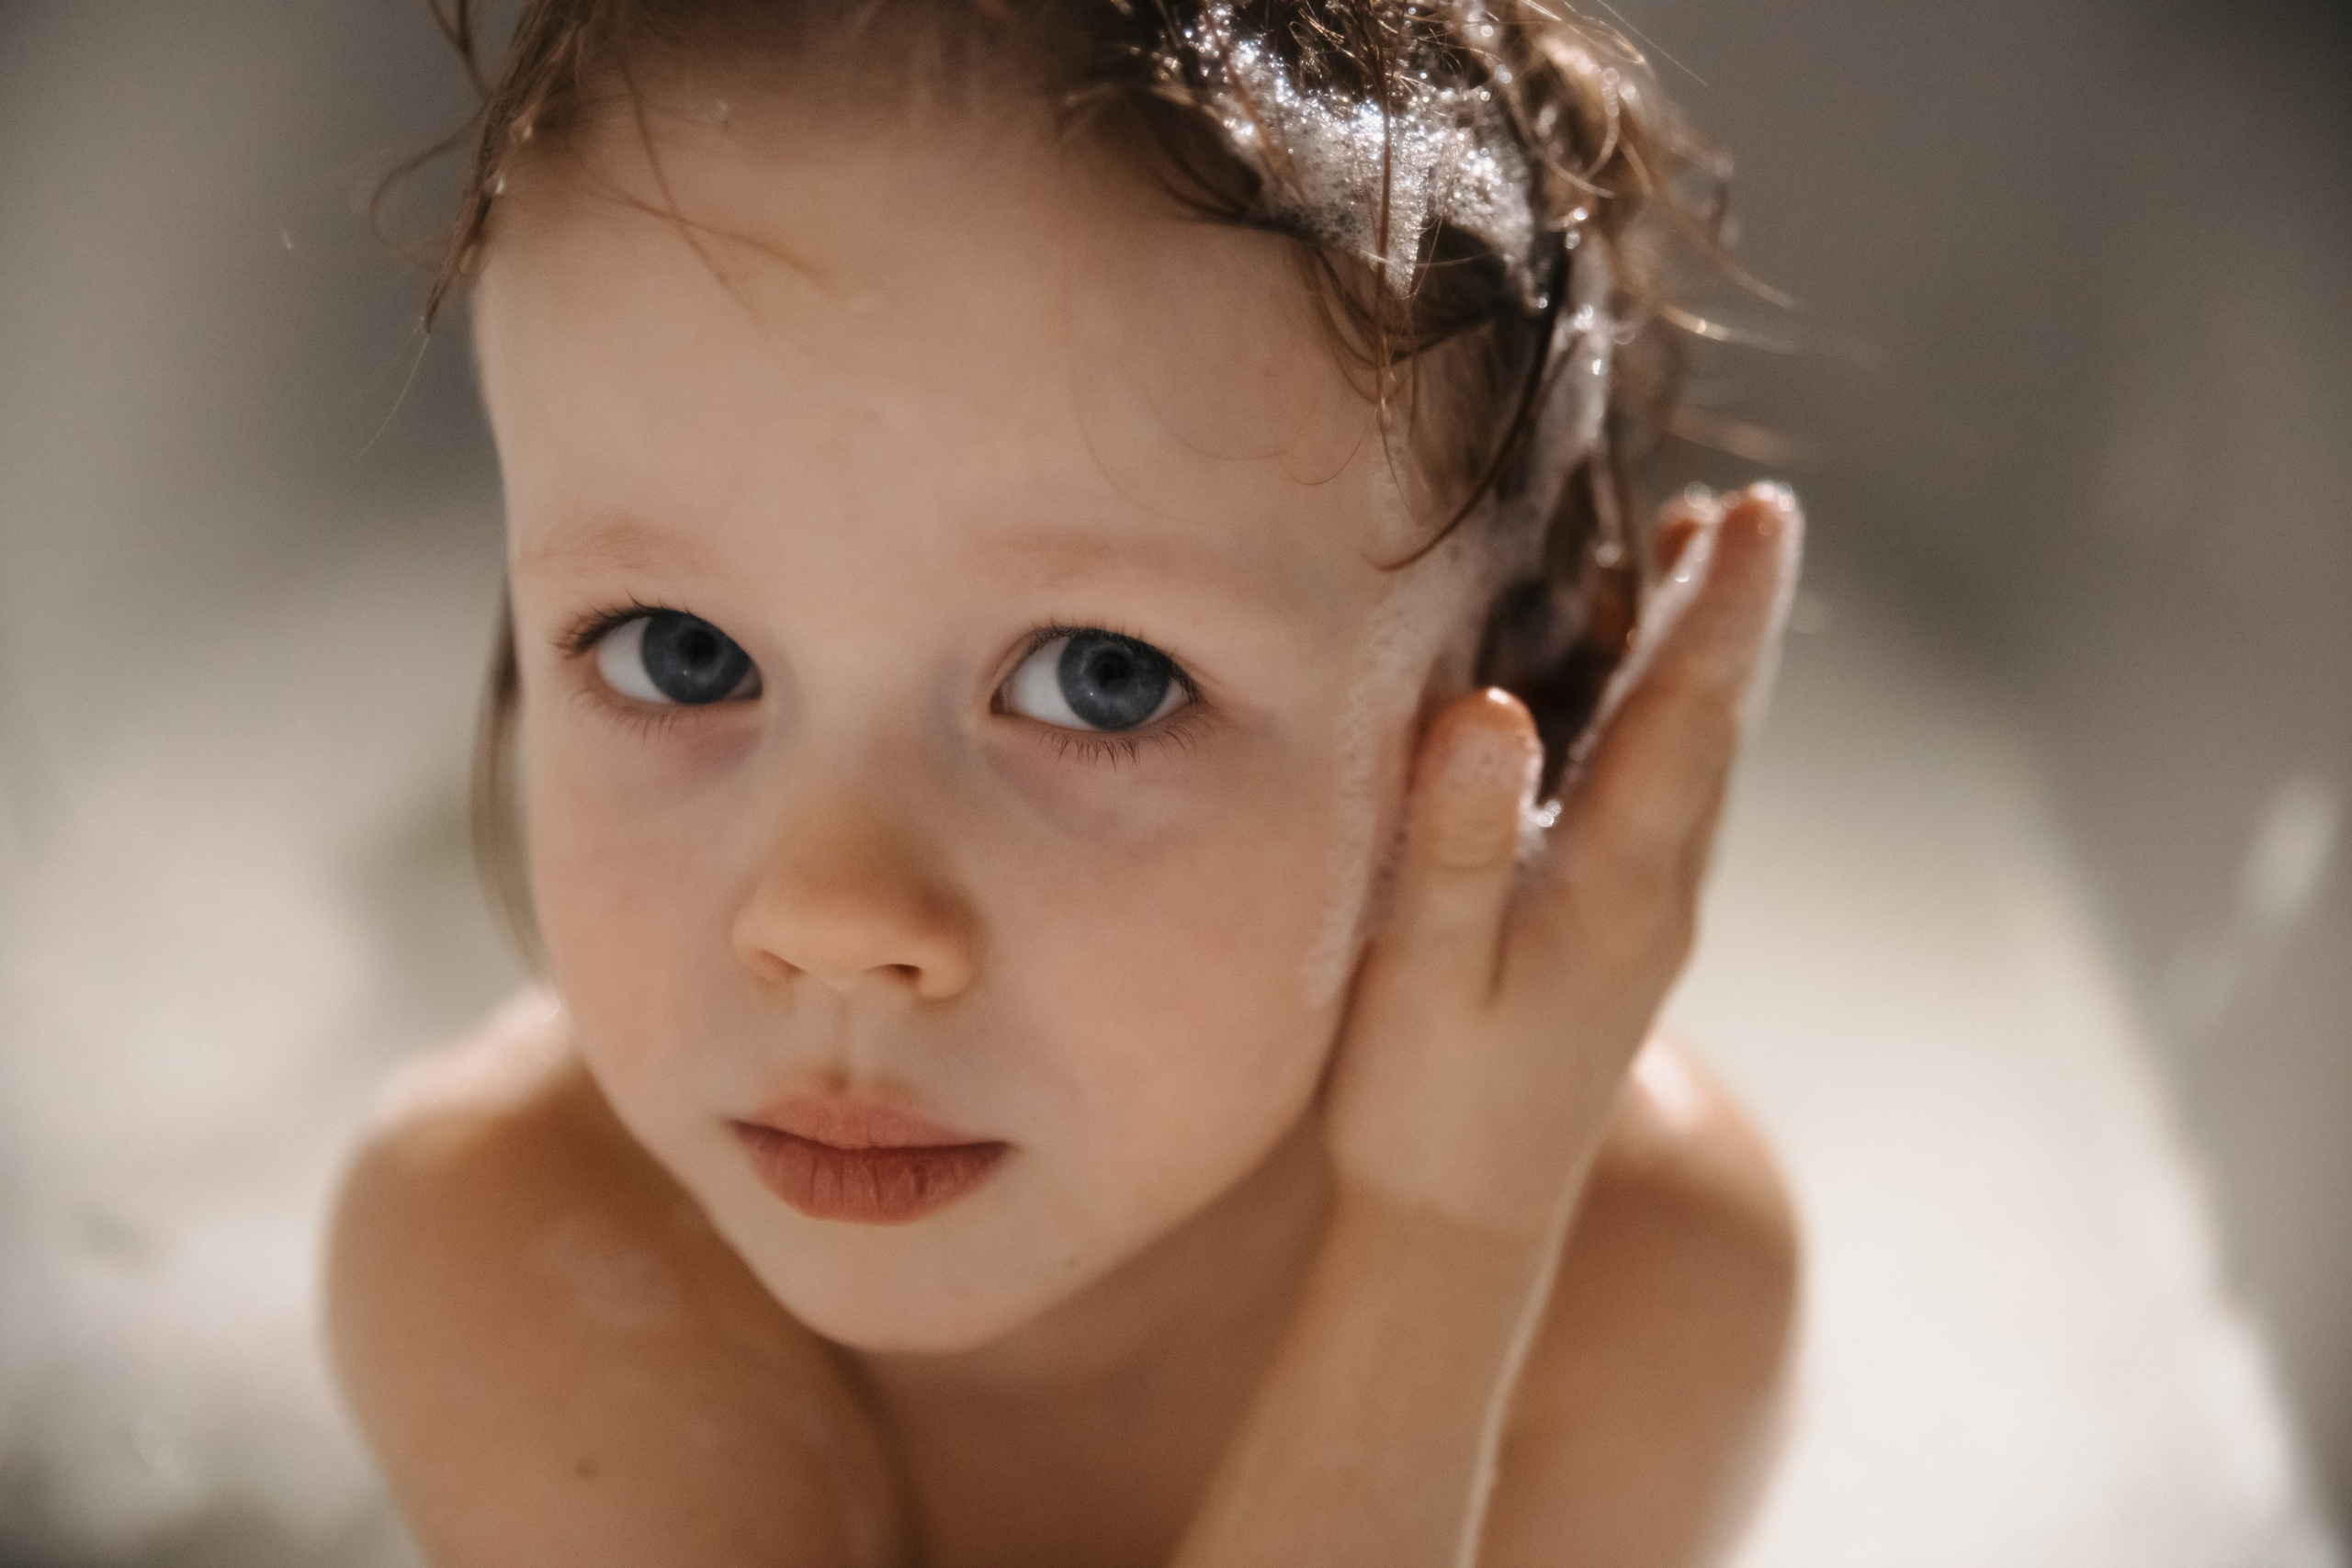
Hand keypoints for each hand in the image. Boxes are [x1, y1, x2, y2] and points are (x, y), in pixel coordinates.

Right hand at [1323, 483, 1800, 1243]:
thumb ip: (1453, 842)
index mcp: (1618, 885)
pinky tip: (1643, 711)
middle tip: (1746, 513)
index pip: (1685, 715)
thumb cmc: (1426, 1103)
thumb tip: (1484, 708)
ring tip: (1700, 575)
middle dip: (1729, 613)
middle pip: (1714, 726)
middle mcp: (1658, 894)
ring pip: (1700, 765)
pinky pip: (1668, 804)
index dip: (1718, 605)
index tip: (1753, 510)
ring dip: (1707, 665)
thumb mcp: (1422, 974)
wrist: (1464, 1231)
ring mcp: (1649, 921)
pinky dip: (1671, 728)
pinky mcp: (1621, 943)